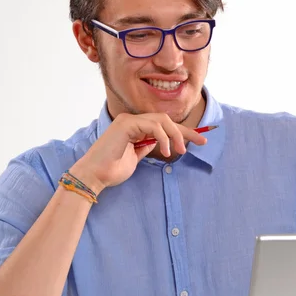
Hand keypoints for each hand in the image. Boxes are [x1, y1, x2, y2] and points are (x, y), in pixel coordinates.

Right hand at [69, 113, 206, 192]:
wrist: (94, 176)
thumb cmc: (112, 170)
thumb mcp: (136, 157)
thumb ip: (146, 147)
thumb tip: (160, 143)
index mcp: (135, 127)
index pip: (163, 125)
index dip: (183, 132)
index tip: (201, 140)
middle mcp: (132, 120)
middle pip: (166, 119)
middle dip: (186, 131)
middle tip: (201, 142)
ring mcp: (128, 120)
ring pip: (162, 120)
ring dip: (176, 135)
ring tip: (180, 152)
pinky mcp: (126, 124)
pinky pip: (153, 126)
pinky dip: (164, 138)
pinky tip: (166, 152)